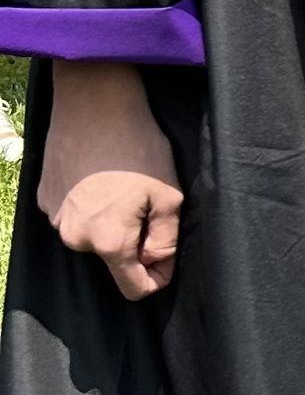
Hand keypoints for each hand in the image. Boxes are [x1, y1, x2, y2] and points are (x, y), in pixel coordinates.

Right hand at [38, 61, 183, 298]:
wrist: (94, 106)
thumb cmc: (138, 148)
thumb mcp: (169, 196)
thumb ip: (166, 239)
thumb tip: (158, 263)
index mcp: (107, 241)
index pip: (132, 288)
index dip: (156, 279)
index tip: (167, 261)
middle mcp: (74, 238)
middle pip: (113, 257)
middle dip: (134, 241)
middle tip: (148, 202)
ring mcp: (55, 219)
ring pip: (93, 235)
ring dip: (111, 221)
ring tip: (124, 185)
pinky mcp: (45, 199)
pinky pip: (76, 215)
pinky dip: (92, 204)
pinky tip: (102, 176)